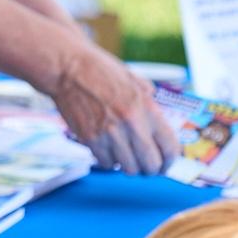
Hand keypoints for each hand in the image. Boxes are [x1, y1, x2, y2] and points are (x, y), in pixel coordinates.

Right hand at [50, 44, 177, 174]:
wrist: (67, 68)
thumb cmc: (100, 70)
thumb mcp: (134, 80)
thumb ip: (148, 101)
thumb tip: (158, 123)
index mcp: (146, 107)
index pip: (169, 147)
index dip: (170, 160)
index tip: (166, 163)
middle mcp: (131, 124)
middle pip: (151, 164)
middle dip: (152, 169)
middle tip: (148, 167)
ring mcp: (109, 134)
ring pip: (129, 168)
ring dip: (130, 166)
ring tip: (127, 158)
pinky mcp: (90, 140)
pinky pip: (107, 164)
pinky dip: (110, 162)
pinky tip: (109, 151)